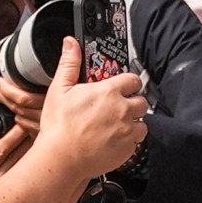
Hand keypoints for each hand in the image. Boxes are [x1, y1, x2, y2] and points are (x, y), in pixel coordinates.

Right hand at [32, 42, 148, 185]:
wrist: (61, 159)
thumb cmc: (59, 126)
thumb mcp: (59, 89)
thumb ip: (69, 64)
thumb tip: (70, 43)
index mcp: (109, 92)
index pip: (134, 80)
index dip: (129, 83)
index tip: (122, 87)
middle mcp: (123, 110)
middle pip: (141, 102)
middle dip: (132, 103)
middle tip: (117, 108)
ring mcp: (127, 131)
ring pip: (142, 123)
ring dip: (133, 123)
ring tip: (116, 126)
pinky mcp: (128, 150)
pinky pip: (137, 143)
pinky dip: (128, 141)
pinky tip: (113, 141)